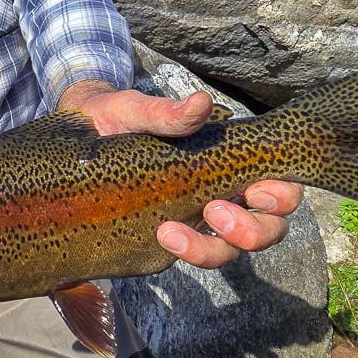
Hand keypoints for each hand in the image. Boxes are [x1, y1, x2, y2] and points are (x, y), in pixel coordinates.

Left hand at [62, 82, 303, 268]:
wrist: (77, 136)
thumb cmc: (114, 117)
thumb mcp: (133, 110)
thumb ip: (165, 112)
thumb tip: (200, 103)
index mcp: (227, 159)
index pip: (278, 184)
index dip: (280, 196)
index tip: (255, 191)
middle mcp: (222, 190)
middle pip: (268, 225)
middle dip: (252, 230)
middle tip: (214, 212)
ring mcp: (196, 216)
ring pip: (232, 248)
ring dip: (212, 248)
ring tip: (171, 231)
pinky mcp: (169, 235)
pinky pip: (192, 254)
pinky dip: (185, 252)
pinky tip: (158, 235)